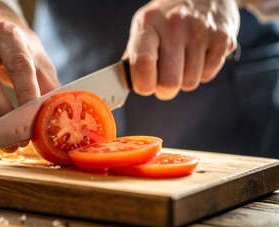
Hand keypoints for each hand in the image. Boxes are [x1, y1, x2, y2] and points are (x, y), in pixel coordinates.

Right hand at [0, 3, 59, 134]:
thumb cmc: (17, 53)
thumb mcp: (37, 62)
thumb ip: (48, 88)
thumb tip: (55, 119)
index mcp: (5, 33)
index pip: (17, 65)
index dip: (26, 94)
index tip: (33, 120)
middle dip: (2, 117)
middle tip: (18, 140)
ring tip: (3, 143)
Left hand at [125, 0, 239, 99]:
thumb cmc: (168, 16)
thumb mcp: (145, 24)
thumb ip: (134, 53)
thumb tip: (125, 82)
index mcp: (149, 23)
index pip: (143, 62)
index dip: (143, 84)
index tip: (145, 86)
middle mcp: (175, 25)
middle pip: (169, 82)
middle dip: (164, 90)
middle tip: (164, 80)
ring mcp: (201, 32)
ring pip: (189, 83)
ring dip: (184, 79)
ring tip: (183, 60)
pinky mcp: (223, 40)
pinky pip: (207, 76)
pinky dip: (202, 73)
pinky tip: (198, 56)